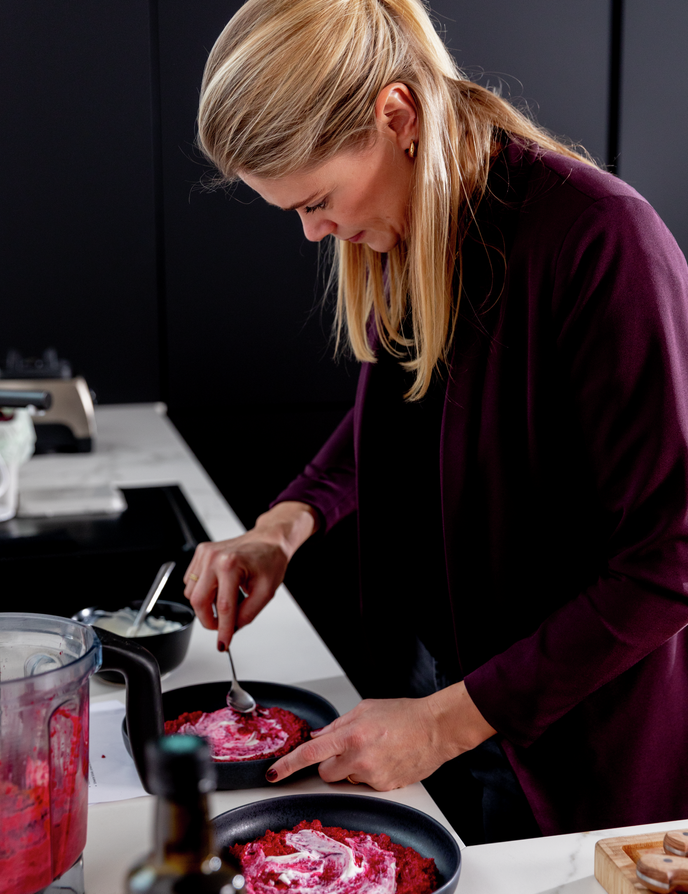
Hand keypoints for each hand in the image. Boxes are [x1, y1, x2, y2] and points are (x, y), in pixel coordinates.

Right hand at [183, 501, 317, 649]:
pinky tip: (219, 588)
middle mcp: (213, 558)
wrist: (268, 540)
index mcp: (231, 565)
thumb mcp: (266, 592)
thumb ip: (248, 613)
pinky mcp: (200, 553)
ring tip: (227, 600)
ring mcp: (204, 554)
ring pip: (191, 593)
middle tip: (223, 627)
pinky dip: (202, 591)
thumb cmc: (269, 560)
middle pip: (199, 602)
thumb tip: (232, 628)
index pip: (224, 607)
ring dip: (206, 605)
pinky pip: (191, 581)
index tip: (223, 644)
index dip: (223, 630)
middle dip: (209, 620)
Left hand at [265, 682, 496, 789]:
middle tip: (351, 748)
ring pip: (347, 779)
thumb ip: (338, 725)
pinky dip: (370, 775)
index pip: (311, 753)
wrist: (436, 729)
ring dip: (353, 768)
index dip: (288, 764)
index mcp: (351, 734)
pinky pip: (365, 784)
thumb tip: (318, 736)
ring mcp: (373, 776)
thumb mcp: (366, 709)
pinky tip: (385, 759)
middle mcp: (359, 758)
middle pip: (326, 772)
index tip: (274, 773)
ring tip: (376, 751)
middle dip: (332, 763)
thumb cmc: (405, 715)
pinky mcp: (385, 788)